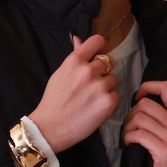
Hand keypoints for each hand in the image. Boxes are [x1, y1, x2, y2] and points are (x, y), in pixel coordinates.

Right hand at [27, 34, 118, 152]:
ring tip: (92, 98)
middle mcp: (88, 71)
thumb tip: (78, 38)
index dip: (100, 48)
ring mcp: (99, 86)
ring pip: (113, 79)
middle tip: (91, 85)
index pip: (97, 41)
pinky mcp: (108, 102)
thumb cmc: (53, 101)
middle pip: (108, 61)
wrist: (50, 128)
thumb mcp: (60, 74)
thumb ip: (74, 56)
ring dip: (106, 87)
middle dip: (102, 71)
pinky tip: (96, 107)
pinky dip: (109, 101)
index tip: (98, 55)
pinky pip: (116, 95)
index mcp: (74, 61)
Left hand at [122, 80, 166, 166]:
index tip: (136, 99)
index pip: (166, 87)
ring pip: (139, 117)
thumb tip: (136, 104)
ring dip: (126, 128)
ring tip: (127, 139)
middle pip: (146, 103)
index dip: (147, 87)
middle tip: (127, 129)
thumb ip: (160, 121)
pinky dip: (128, 138)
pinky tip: (128, 146)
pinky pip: (138, 134)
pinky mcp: (165, 151)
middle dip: (129, 114)